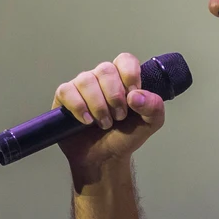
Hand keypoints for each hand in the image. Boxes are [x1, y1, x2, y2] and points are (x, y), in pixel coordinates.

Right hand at [53, 53, 167, 178]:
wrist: (104, 158)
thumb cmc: (124, 136)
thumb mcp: (150, 124)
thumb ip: (154, 107)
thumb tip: (135, 96)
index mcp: (123, 78)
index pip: (125, 60)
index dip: (129, 75)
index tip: (132, 96)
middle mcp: (102, 77)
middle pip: (106, 69)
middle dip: (114, 96)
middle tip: (119, 117)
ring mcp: (82, 85)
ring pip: (86, 80)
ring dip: (98, 105)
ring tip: (104, 123)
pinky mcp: (65, 96)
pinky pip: (67, 91)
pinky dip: (78, 107)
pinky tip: (86, 121)